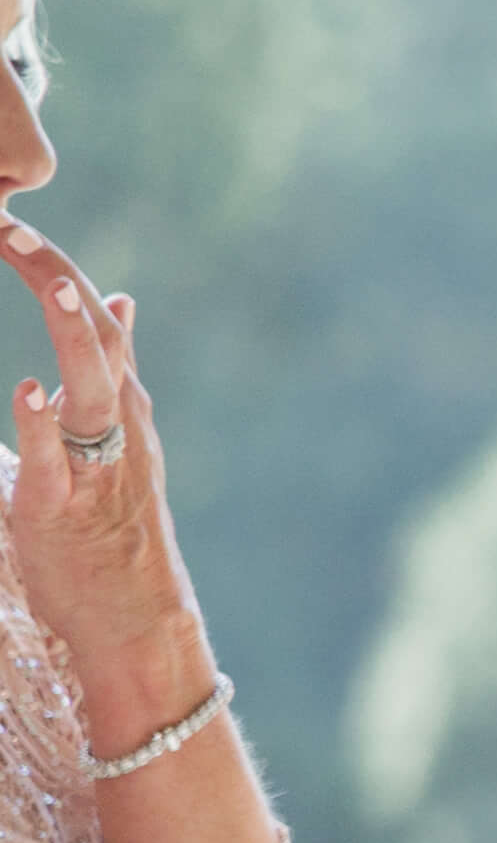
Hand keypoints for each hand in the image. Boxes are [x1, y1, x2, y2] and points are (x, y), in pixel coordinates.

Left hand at [0, 217, 203, 687]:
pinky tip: (31, 392)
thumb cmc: (118, 532)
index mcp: (125, 407)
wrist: (138, 622)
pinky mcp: (64, 511)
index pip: (93, 319)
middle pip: (94, 336)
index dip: (54, 268)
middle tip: (10, 222)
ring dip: (69, 331)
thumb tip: (118, 301)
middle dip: (52, 276)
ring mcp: (98, 467)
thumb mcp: (122, 439)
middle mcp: (122, 427)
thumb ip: (115, 371)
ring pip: (93, 386)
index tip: (13, 220)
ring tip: (45, 278)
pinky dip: (48, 425)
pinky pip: (60, 463)